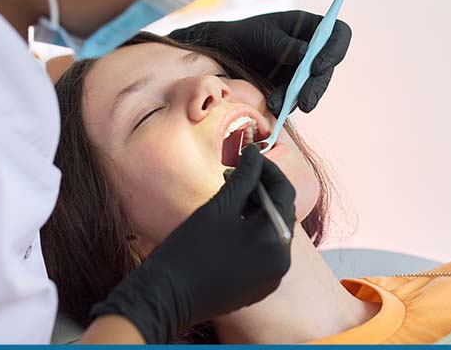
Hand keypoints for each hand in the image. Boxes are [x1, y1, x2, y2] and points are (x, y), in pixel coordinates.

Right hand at [89, 146, 295, 342]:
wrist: (165, 296)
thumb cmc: (190, 249)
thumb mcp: (220, 206)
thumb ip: (244, 176)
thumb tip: (255, 153)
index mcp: (276, 240)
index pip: (284, 192)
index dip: (268, 169)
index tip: (249, 155)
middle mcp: (282, 262)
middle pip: (280, 212)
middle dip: (260, 189)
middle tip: (234, 173)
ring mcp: (271, 277)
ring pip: (270, 230)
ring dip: (255, 209)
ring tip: (228, 196)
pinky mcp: (258, 286)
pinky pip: (262, 251)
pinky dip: (251, 232)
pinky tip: (229, 222)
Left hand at [169, 10, 350, 115]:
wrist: (223, 53)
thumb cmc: (244, 34)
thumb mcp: (261, 34)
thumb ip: (282, 44)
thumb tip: (305, 54)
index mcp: (310, 27)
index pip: (338, 34)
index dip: (334, 50)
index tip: (317, 67)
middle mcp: (312, 49)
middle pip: (328, 67)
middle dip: (317, 86)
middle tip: (305, 102)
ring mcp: (304, 70)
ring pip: (315, 87)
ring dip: (301, 98)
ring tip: (279, 105)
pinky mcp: (293, 88)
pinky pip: (298, 99)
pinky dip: (287, 104)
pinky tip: (273, 106)